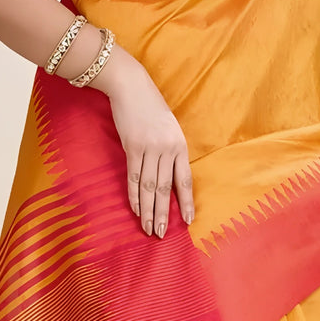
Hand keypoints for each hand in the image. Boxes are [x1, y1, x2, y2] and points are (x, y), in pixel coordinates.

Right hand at [100, 53, 193, 236]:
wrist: (131, 86)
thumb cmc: (151, 106)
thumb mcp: (169, 127)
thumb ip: (170, 150)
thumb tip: (168, 177)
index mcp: (180, 145)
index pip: (185, 180)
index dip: (186, 202)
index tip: (188, 221)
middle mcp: (167, 149)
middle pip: (165, 188)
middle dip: (163, 213)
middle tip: (162, 234)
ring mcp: (149, 148)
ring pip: (149, 187)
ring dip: (148, 210)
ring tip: (148, 229)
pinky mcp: (132, 147)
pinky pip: (134, 177)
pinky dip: (134, 195)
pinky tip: (136, 209)